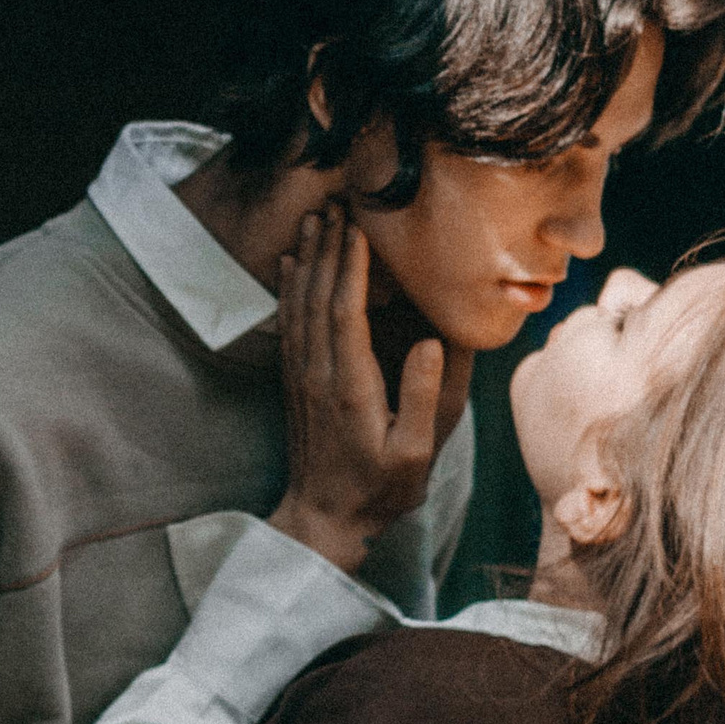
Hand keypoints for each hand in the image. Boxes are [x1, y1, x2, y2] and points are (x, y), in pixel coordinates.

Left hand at [269, 208, 473, 573]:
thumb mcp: (415, 453)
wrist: (323, 520)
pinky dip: (289, 288)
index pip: (346, 312)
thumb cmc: (379, 490)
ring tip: (316, 219)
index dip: (351, 266)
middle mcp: (319, 374)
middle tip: (337, 203)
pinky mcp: (294, 383)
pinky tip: (290, 264)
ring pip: (299, 305)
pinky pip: (288, 324)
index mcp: (350, 387)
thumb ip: (426, 397)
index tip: (360, 227)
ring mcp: (302, 377)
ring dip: (307, 259)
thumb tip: (436, 341)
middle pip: (318, 297)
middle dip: (327, 247)